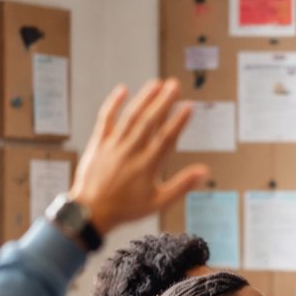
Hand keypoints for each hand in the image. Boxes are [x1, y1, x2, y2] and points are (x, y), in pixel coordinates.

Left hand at [69, 80, 207, 234]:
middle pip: (150, 121)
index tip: (188, 106)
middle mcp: (131, 151)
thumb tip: (204, 172)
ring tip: (156, 84)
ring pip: (131, 116)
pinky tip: (122, 90)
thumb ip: (182, 185)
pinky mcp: (99, 143)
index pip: (167, 137)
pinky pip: (106, 118)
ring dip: (144, 99)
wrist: (91, 211)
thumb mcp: (159, 202)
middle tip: (174, 85)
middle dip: (163, 101)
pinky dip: (113, 103)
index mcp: (148, 165)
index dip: (179, 121)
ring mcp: (114, 145)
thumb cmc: (125, 209)